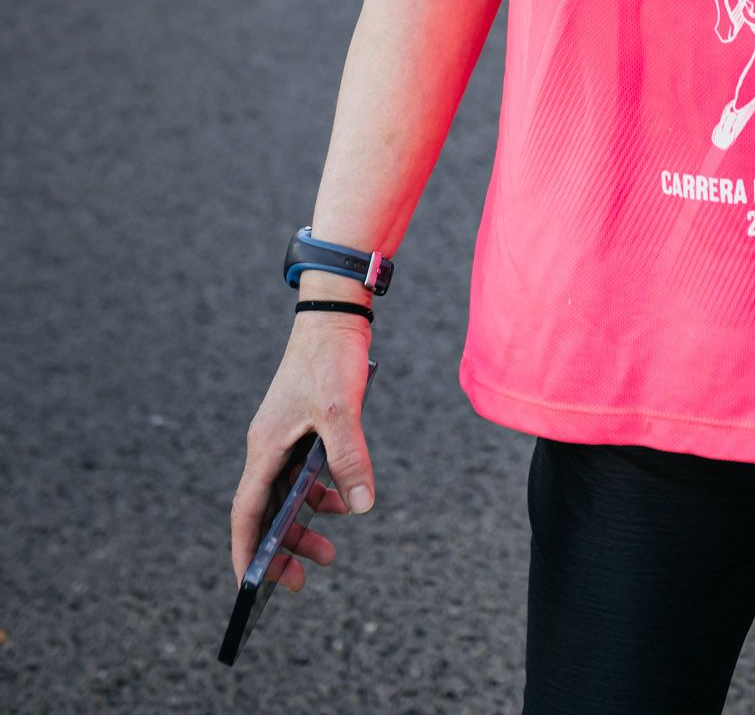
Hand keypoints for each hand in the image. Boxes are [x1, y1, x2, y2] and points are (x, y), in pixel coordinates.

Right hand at [230, 312, 374, 592]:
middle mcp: (269, 446)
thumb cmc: (329, 358)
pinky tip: (344, 502)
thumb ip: (349, 458)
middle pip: (265, 511)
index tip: (250, 587)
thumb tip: (362, 506)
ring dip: (303, 524)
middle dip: (280, 548)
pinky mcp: (305, 426)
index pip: (245, 512)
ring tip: (329, 551)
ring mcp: (286, 435)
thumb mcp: (343, 411)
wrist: (333, 313)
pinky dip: (321, 492)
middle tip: (301, 580)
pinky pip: (305, 473)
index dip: (245, 551)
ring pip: (286, 495)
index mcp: (266, 447)